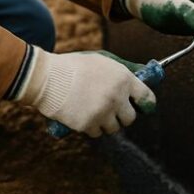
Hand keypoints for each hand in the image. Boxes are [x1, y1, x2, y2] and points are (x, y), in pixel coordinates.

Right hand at [14, 47, 155, 136]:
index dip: (146, 104)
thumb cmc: (74, 66)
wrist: (46, 77)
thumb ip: (124, 69)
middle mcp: (117, 97)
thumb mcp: (103, 60)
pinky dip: (91, 127)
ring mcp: (103, 112)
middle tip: (112, 110)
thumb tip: (144, 72)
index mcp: (124, 79)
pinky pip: (97, 133)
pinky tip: (82, 115)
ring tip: (94, 111)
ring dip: (106, 123)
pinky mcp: (88, 125)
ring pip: (114, 128)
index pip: (147, 98)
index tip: (142, 107)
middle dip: (122, 115)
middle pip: (131, 118)